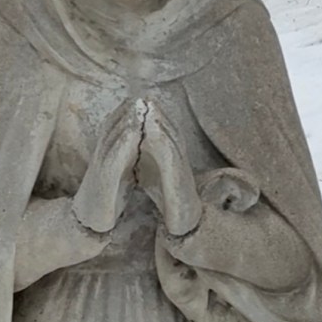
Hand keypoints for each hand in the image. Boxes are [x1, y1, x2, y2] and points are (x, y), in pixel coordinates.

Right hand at [72, 98, 145, 233]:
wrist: (87, 225)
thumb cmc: (105, 200)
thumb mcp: (117, 175)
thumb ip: (123, 158)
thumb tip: (134, 142)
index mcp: (105, 156)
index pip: (114, 129)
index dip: (126, 113)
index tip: (143, 100)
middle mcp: (100, 159)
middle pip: (111, 129)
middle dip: (127, 112)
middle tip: (143, 97)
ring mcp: (99, 170)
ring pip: (111, 141)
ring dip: (126, 123)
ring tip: (140, 108)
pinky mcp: (100, 184)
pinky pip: (111, 160)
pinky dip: (122, 145)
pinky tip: (133, 135)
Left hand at [138, 102, 202, 237]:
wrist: (183, 225)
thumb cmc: (169, 199)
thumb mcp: (153, 173)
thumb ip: (148, 156)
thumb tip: (139, 142)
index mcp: (171, 157)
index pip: (163, 131)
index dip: (153, 115)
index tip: (138, 101)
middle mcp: (179, 159)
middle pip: (169, 129)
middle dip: (157, 112)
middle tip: (144, 96)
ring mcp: (182, 169)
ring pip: (171, 139)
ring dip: (160, 121)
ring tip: (148, 106)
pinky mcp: (181, 180)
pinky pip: (171, 156)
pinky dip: (162, 141)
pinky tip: (153, 130)